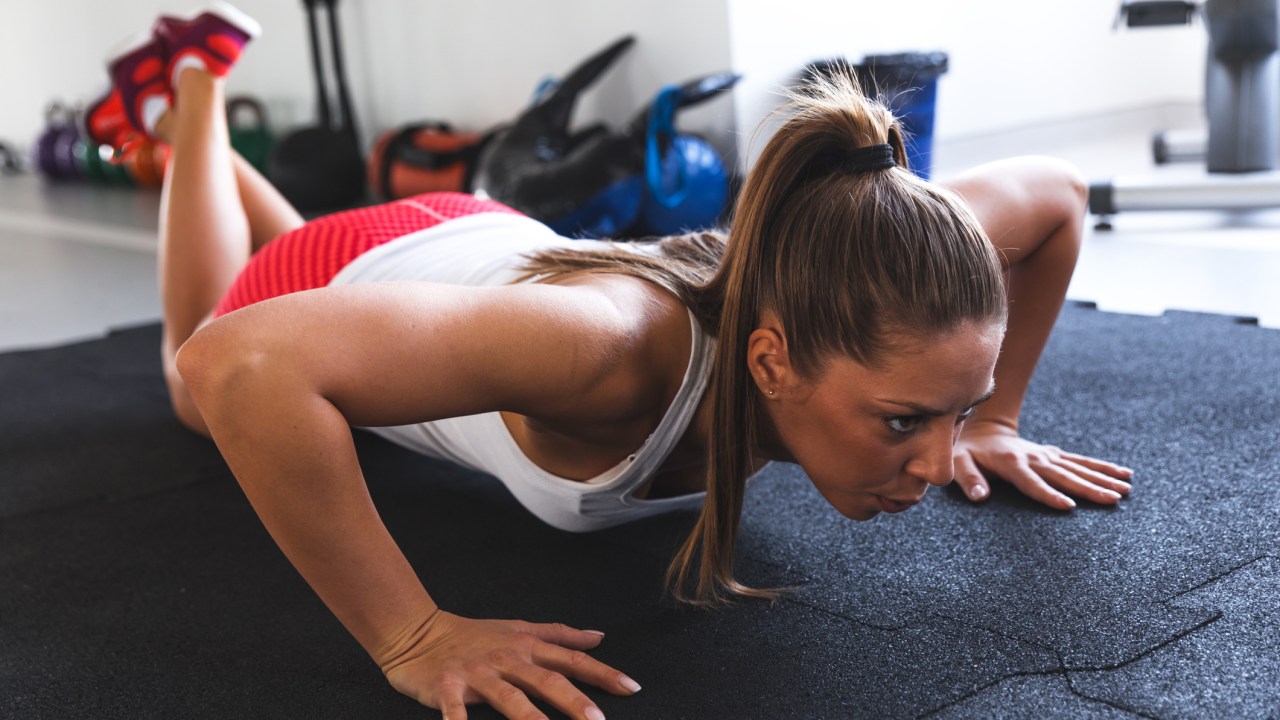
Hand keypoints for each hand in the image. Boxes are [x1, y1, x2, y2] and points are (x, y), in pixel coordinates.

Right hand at [378, 609, 639, 719]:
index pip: (571, 659)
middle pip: (547, 681)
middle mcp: (506, 659)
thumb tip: (599, 636)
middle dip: (574, 702)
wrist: (418, 632)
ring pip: (509, 698)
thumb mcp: (520, 629)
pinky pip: (455, 711)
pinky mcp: (447, 687)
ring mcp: (477, 674)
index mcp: (526, 646)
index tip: (631, 688)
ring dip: (529, 719)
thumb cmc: (473, 634)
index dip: (602, 673)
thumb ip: (561, 635)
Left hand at [952, 419, 1132, 509]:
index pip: (1033, 483)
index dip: (1049, 495)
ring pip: (1078, 468)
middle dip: (1089, 488)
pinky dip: (1102, 467)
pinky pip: (1080, 461)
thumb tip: (979, 497)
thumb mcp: (958, 463)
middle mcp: (1034, 458)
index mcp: (1012, 464)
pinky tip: (1123, 474)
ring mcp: (1046, 455)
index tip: (1069, 506)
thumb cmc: (967, 452)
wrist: (982, 430)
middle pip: (1064, 476)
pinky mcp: (1054, 454)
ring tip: (1126, 489)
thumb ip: (968, 479)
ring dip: (1102, 478)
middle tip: (1114, 499)